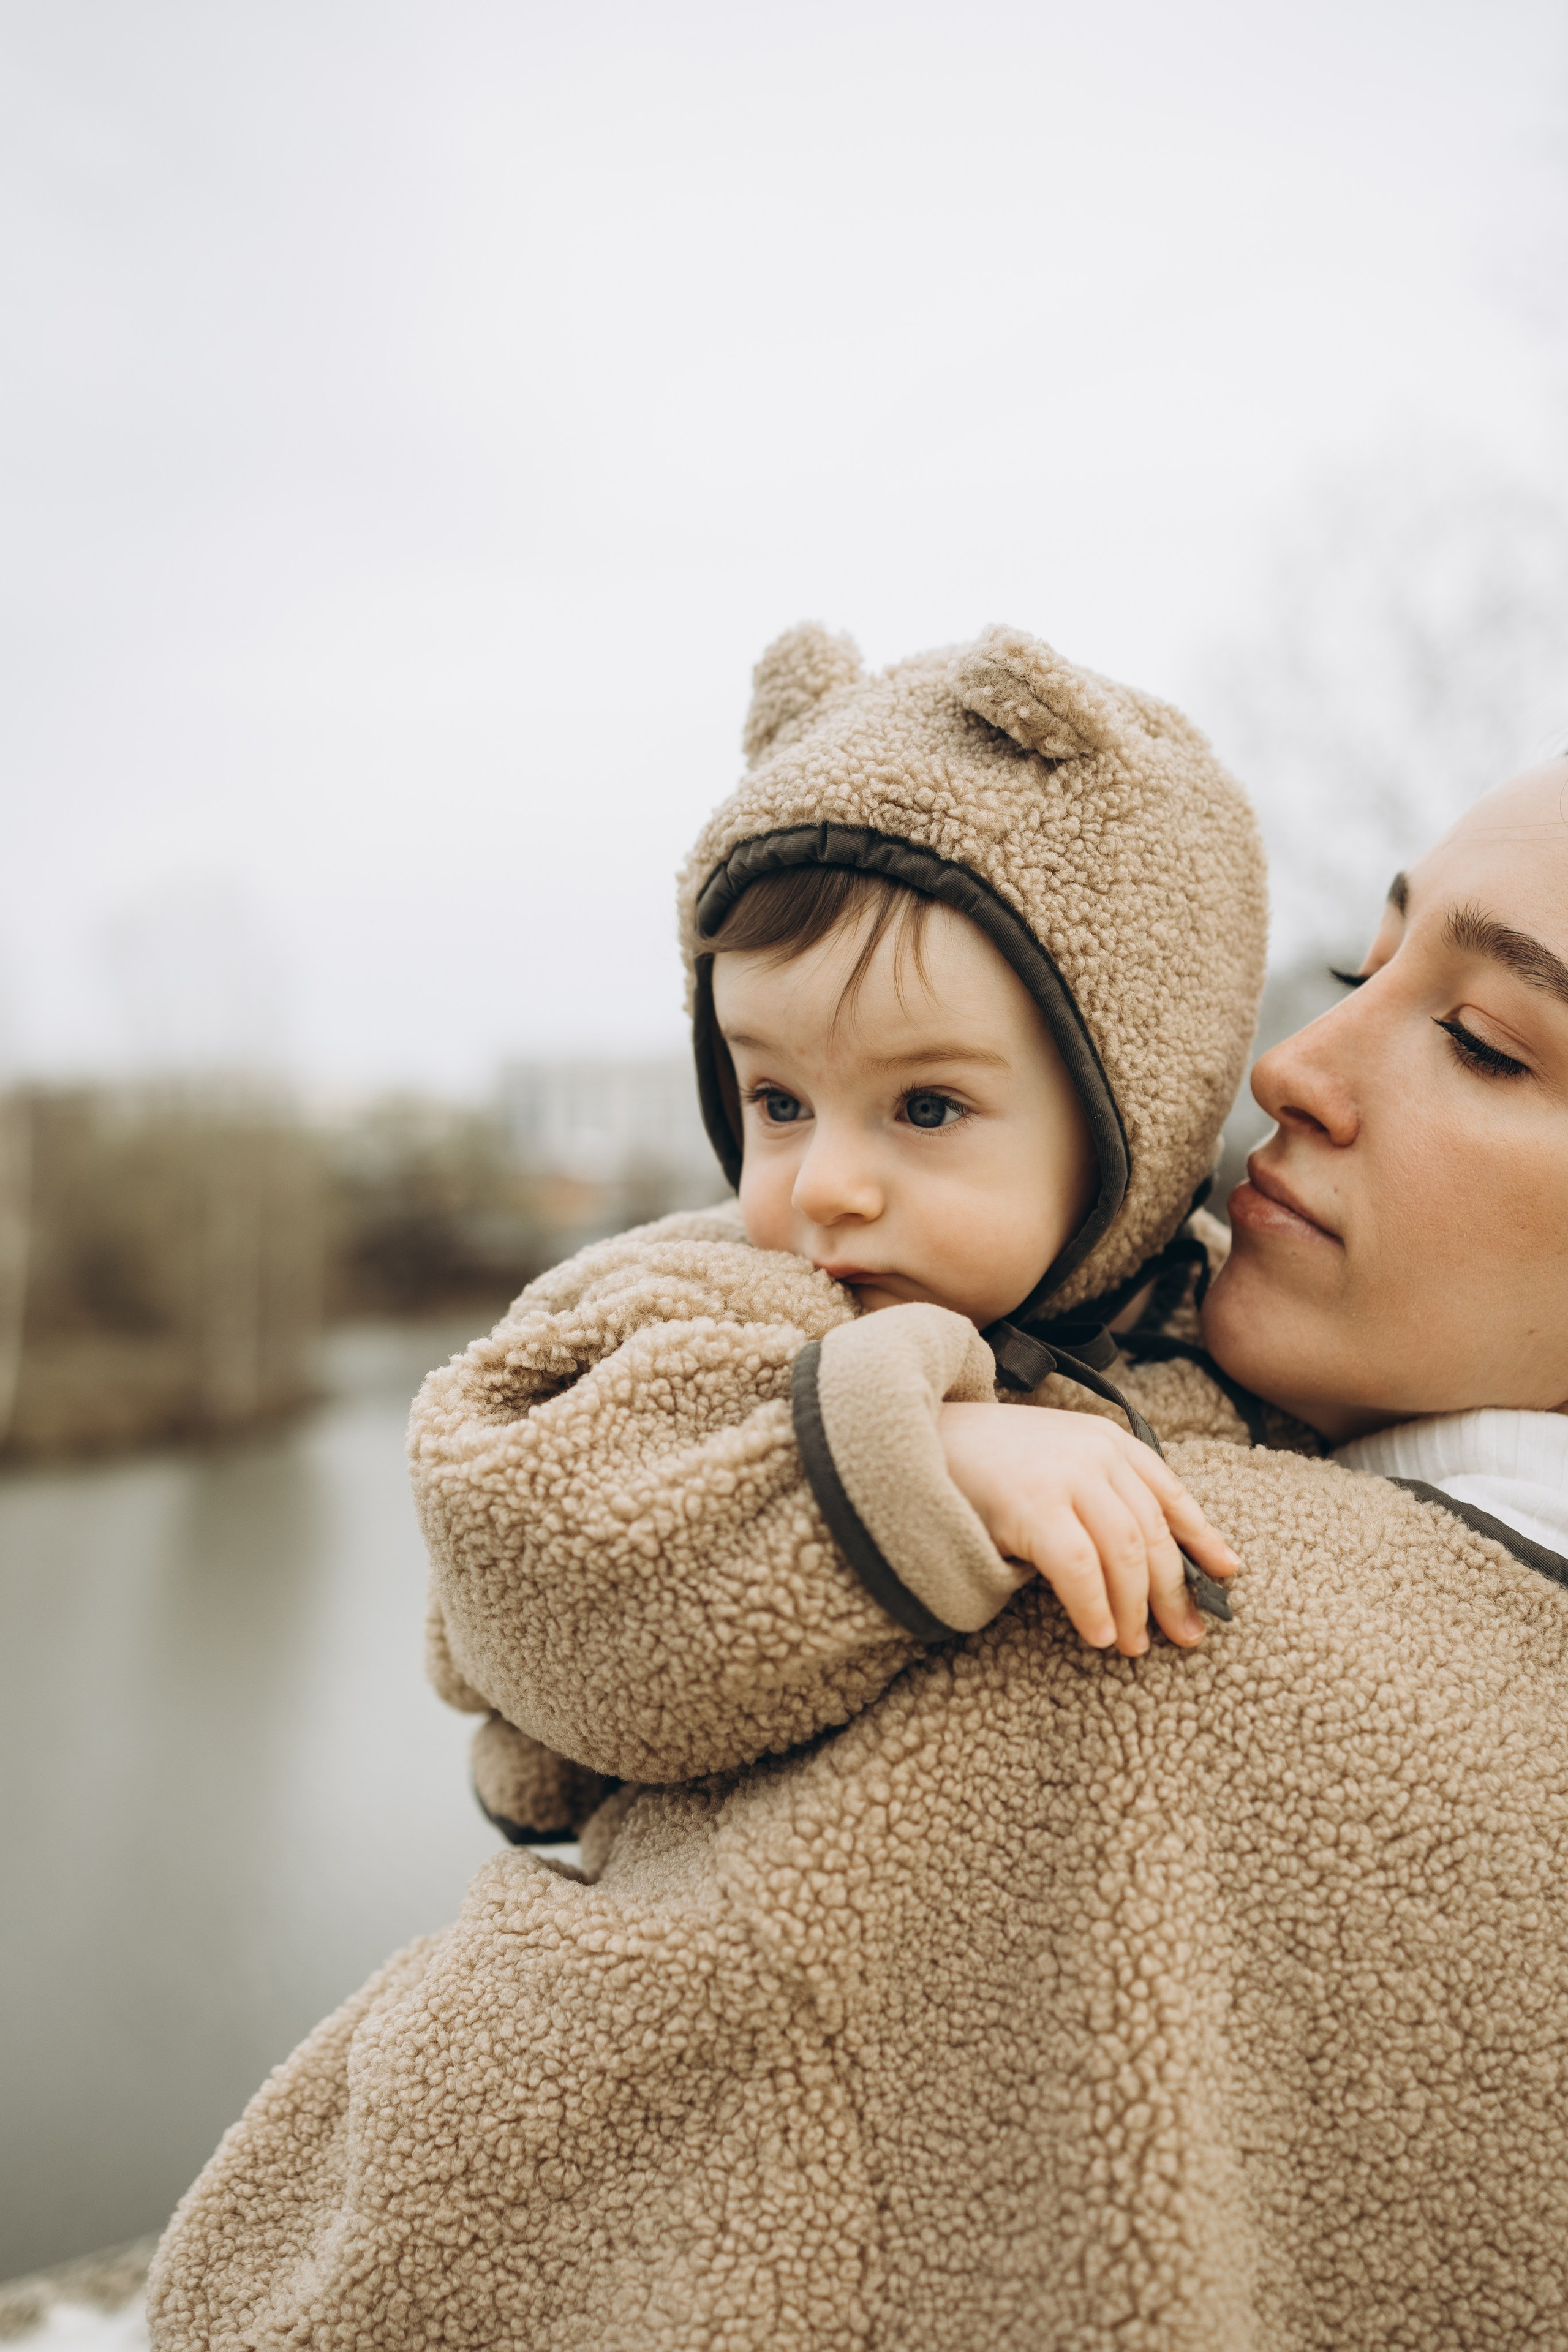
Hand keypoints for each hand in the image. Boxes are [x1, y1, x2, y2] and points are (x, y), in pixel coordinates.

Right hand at [937, 1402, 1239, 1655]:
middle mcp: (1097, 1455)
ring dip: (1135, 1608)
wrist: (918, 1439)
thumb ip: (1100, 1490)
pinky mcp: (1034, 1506)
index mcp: (1108, 1441)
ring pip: (1126, 1555)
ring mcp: (1066, 1478)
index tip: (1228, 1574)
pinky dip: (1093, 1607)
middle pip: (1154, 1535)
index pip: (1171, 1493)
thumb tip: (1148, 1557)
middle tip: (1186, 1634)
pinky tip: (1097, 1634)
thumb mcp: (1057, 1458)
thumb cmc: (986, 1461)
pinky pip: (1080, 1570)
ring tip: (1135, 1645)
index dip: (1203, 1537)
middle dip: (1174, 1590)